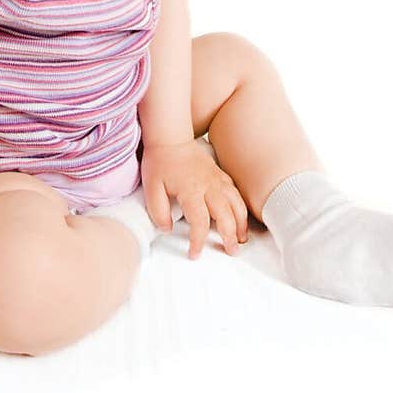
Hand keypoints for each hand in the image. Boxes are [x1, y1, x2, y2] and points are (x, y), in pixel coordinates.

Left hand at [140, 141, 249, 259]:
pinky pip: (236, 193)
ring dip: (241, 223)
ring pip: (236, 204)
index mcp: (191, 191)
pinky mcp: (220, 174)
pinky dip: (241, 207)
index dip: (198, 241)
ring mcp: (217, 180)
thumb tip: (167, 229)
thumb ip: (158, 211)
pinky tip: (240, 216)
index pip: (200, 223)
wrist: (170, 138)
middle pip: (226, 215)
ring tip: (241, 239)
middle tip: (231, 251)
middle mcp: (208, 186)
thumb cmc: (160, 162)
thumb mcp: (151, 188)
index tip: (194, 253)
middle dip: (230, 236)